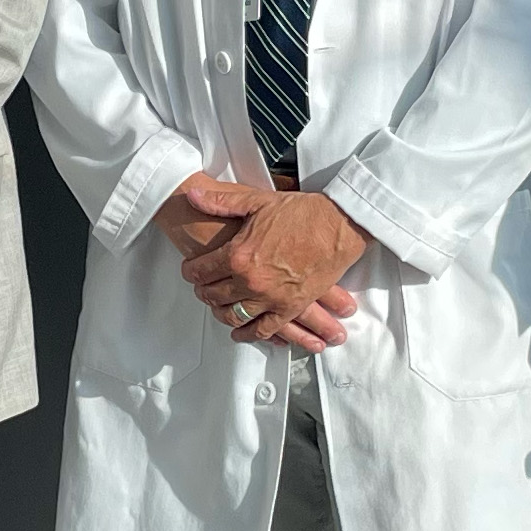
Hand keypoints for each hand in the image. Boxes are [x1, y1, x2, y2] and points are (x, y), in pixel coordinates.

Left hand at [178, 182, 370, 349]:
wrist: (339, 225)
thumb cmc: (301, 212)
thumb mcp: (257, 201)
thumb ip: (222, 202)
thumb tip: (193, 196)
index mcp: (237, 255)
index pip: (201, 271)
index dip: (191, 271)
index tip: (190, 270)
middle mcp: (250, 281)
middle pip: (214, 295)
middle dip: (203, 292)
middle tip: (201, 288)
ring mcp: (270, 298)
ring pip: (234, 316)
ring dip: (221, 313)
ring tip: (218, 307)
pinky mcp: (290, 308)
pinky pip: (263, 330)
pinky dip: (249, 334)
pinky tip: (240, 333)